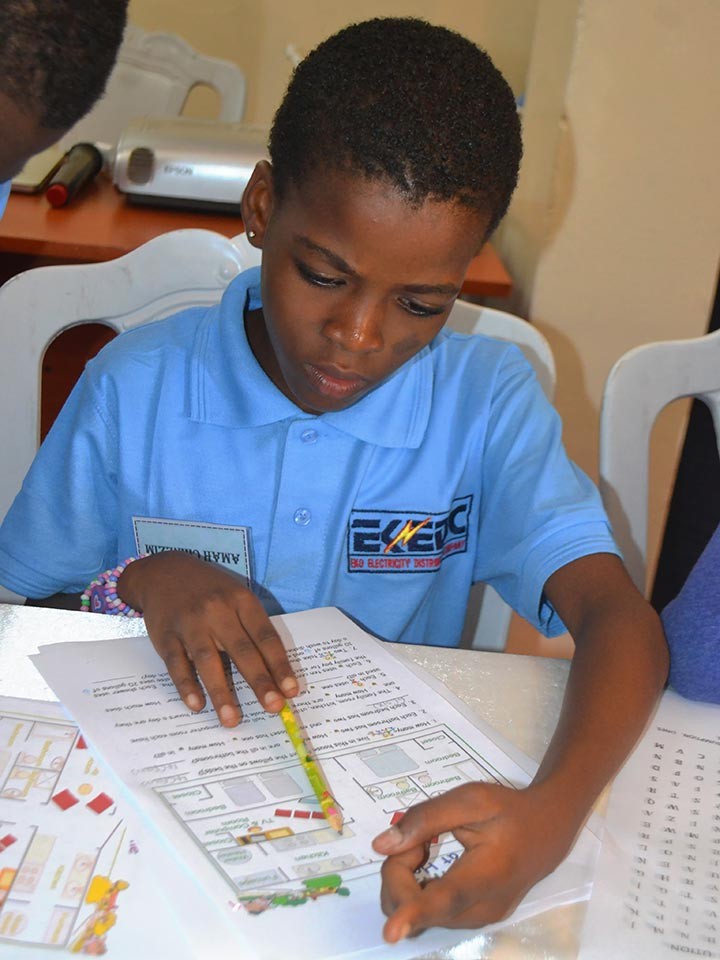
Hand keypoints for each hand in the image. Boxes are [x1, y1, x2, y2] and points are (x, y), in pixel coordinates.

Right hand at [118, 551, 297, 726]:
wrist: (164, 571)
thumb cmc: (210, 590)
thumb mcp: (236, 596)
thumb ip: (252, 628)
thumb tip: (275, 672)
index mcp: (241, 601)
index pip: (265, 637)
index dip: (279, 665)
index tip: (291, 691)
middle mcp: (217, 611)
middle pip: (242, 650)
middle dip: (259, 681)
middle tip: (273, 707)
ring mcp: (190, 623)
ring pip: (208, 660)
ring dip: (221, 692)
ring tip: (232, 719)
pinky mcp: (165, 635)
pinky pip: (177, 664)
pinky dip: (186, 685)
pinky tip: (197, 705)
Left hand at [371, 782, 574, 941]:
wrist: (546, 831)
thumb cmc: (508, 811)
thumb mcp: (470, 800)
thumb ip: (426, 819)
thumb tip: (382, 845)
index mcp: (486, 874)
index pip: (444, 898)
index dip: (412, 914)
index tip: (390, 932)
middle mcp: (481, 909)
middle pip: (417, 907)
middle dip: (401, 871)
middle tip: (422, 840)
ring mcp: (477, 920)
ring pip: (418, 914)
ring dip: (408, 881)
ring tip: (430, 848)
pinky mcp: (472, 921)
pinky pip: (428, 914)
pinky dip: (418, 890)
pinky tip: (434, 863)